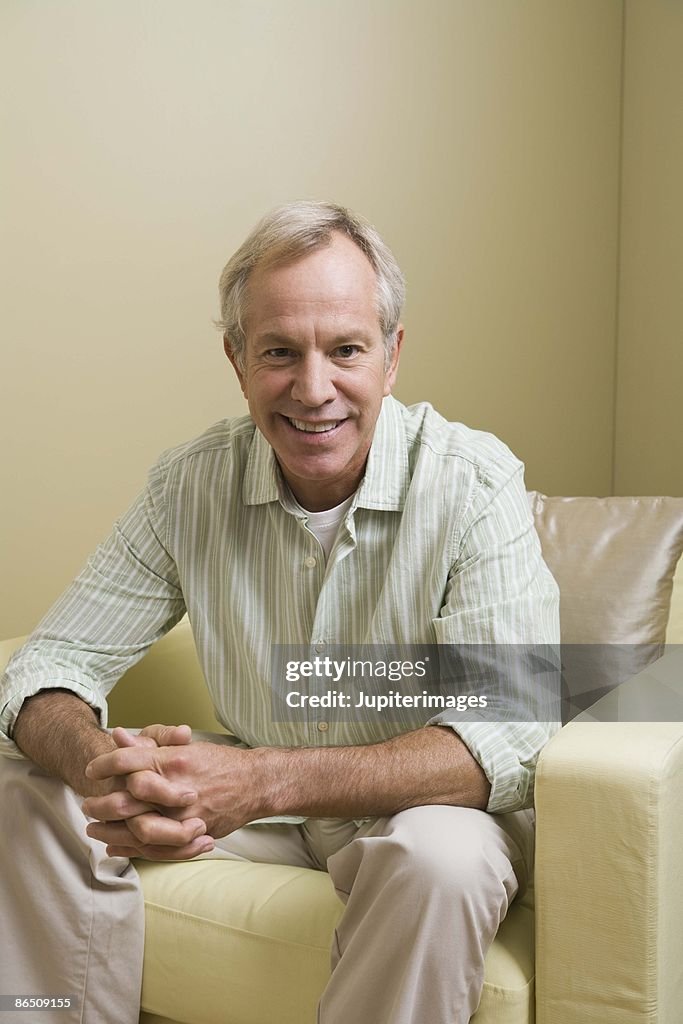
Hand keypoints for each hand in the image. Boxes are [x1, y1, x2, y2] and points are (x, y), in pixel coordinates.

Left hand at [85, 731, 268, 852]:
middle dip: (100, 804)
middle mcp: (176, 787)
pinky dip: (132, 849)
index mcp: (173, 759)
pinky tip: (116, 848)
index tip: (91, 769)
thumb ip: (150, 743)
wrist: (255, 783)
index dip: (104, 764)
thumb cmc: (219, 762)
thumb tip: (118, 736)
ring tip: (95, 829)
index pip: (128, 760)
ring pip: (137, 828)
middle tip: (87, 805)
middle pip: (126, 799)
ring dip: (110, 831)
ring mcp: (185, 814)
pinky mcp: (192, 834)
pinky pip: (156, 848)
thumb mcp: (184, 747)